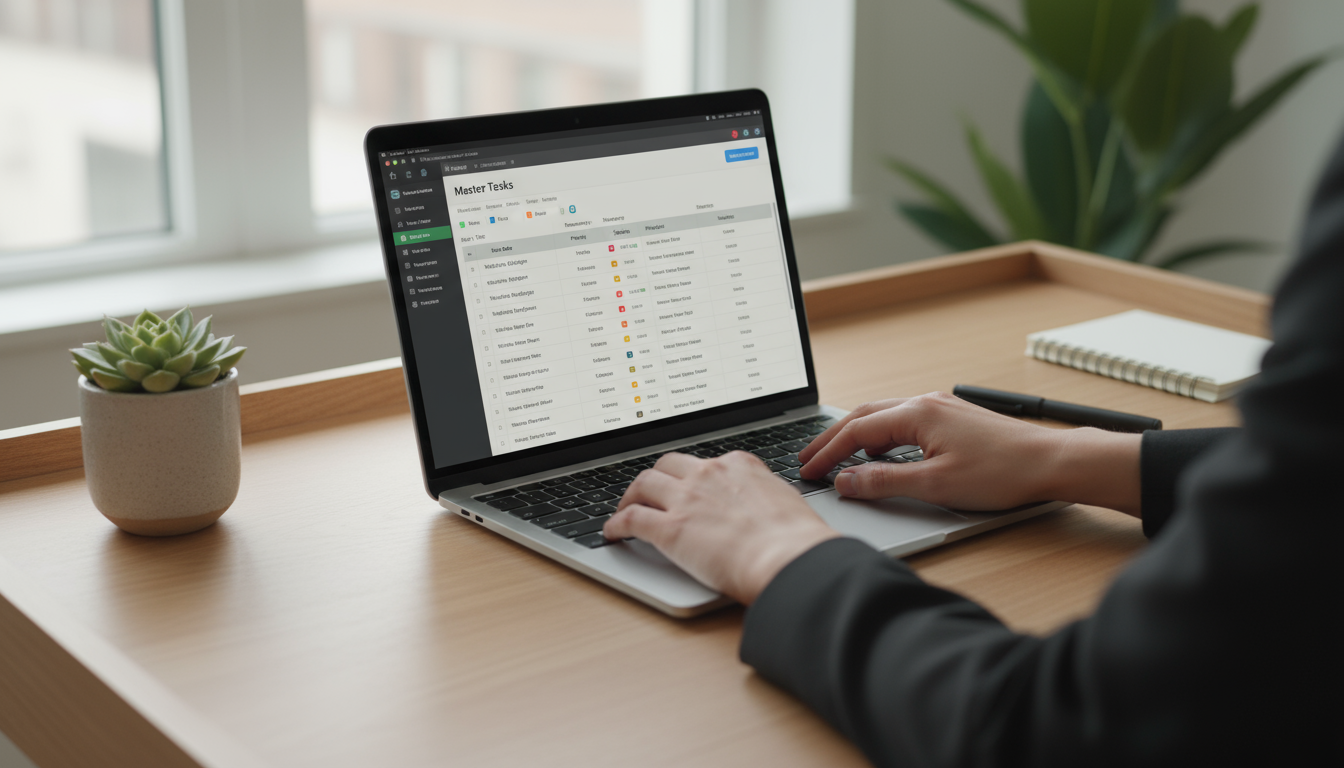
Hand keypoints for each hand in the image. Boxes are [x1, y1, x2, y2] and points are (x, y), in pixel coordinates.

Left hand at [603, 451, 840, 603]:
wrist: (790, 558)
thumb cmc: (797, 541)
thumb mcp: (785, 502)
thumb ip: (765, 498)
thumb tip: (763, 507)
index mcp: (739, 466)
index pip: (705, 463)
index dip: (691, 475)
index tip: (687, 485)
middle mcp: (708, 475)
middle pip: (667, 464)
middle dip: (656, 477)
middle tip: (650, 492)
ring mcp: (686, 499)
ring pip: (643, 484)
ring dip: (630, 496)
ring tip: (625, 508)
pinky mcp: (670, 529)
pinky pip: (631, 519)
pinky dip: (616, 524)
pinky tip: (613, 533)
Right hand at [798, 392, 1141, 513]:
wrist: (1053, 462)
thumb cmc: (1003, 472)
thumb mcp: (935, 484)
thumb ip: (883, 482)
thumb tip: (845, 481)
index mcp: (916, 413)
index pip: (856, 431)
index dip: (827, 453)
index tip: (808, 472)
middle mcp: (925, 402)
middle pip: (864, 416)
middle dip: (832, 438)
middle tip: (807, 460)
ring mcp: (940, 407)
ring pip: (883, 416)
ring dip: (855, 435)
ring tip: (834, 456)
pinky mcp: (953, 418)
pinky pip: (903, 421)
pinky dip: (879, 435)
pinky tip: (879, 453)